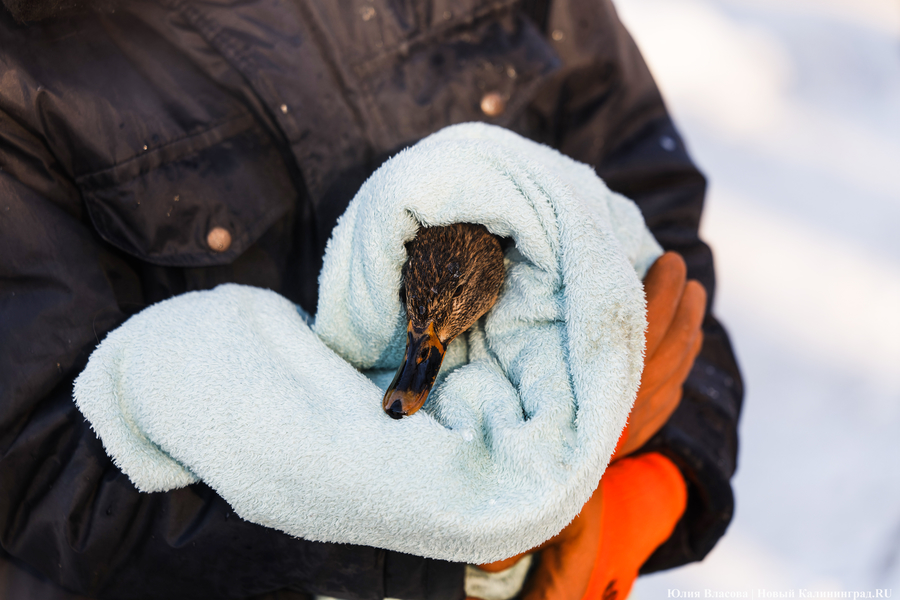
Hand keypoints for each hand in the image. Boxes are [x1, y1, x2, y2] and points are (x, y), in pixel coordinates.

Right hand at [469, 252, 702, 599]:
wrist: (538, 497)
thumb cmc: (525, 430)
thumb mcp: (531, 385)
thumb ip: (541, 343)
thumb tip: (547, 284)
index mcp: (606, 385)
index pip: (647, 329)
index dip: (662, 292)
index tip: (669, 260)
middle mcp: (629, 403)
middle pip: (671, 347)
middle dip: (684, 305)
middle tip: (683, 270)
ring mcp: (638, 423)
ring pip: (676, 370)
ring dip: (689, 331)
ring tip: (694, 300)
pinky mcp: (636, 436)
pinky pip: (671, 396)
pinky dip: (681, 369)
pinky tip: (683, 351)